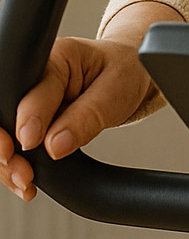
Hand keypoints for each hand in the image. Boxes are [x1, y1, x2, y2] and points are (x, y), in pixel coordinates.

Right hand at [2, 36, 152, 201]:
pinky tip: (27, 180)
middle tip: (24, 171)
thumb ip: (88, 116)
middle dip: (8, 145)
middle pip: (6, 113)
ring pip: (5, 133)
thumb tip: (55, 146)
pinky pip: (13, 145)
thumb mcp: (117, 90)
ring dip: (9, 162)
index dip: (27, 119)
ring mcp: (28, 100)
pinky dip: (16, 166)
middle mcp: (35, 77)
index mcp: (58, 58)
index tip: (31, 143)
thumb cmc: (123, 73)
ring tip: (26, 180)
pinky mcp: (29, 120)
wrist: (127, 75)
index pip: (33, 90)